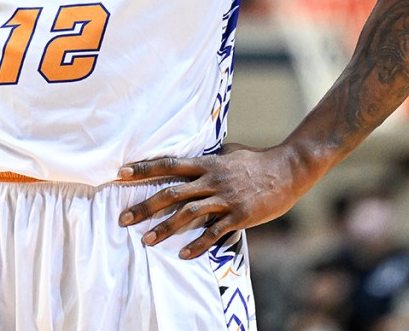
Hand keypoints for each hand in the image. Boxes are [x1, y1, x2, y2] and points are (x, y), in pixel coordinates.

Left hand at [117, 143, 310, 258]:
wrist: (287, 169)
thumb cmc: (256, 160)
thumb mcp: (228, 152)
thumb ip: (208, 158)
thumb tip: (191, 156)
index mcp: (206, 163)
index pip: (168, 164)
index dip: (144, 169)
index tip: (121, 173)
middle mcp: (211, 180)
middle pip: (171, 193)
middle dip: (145, 206)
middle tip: (124, 219)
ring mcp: (225, 198)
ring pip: (188, 214)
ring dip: (165, 228)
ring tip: (147, 240)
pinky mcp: (239, 215)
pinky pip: (214, 232)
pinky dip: (198, 244)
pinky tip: (184, 255)